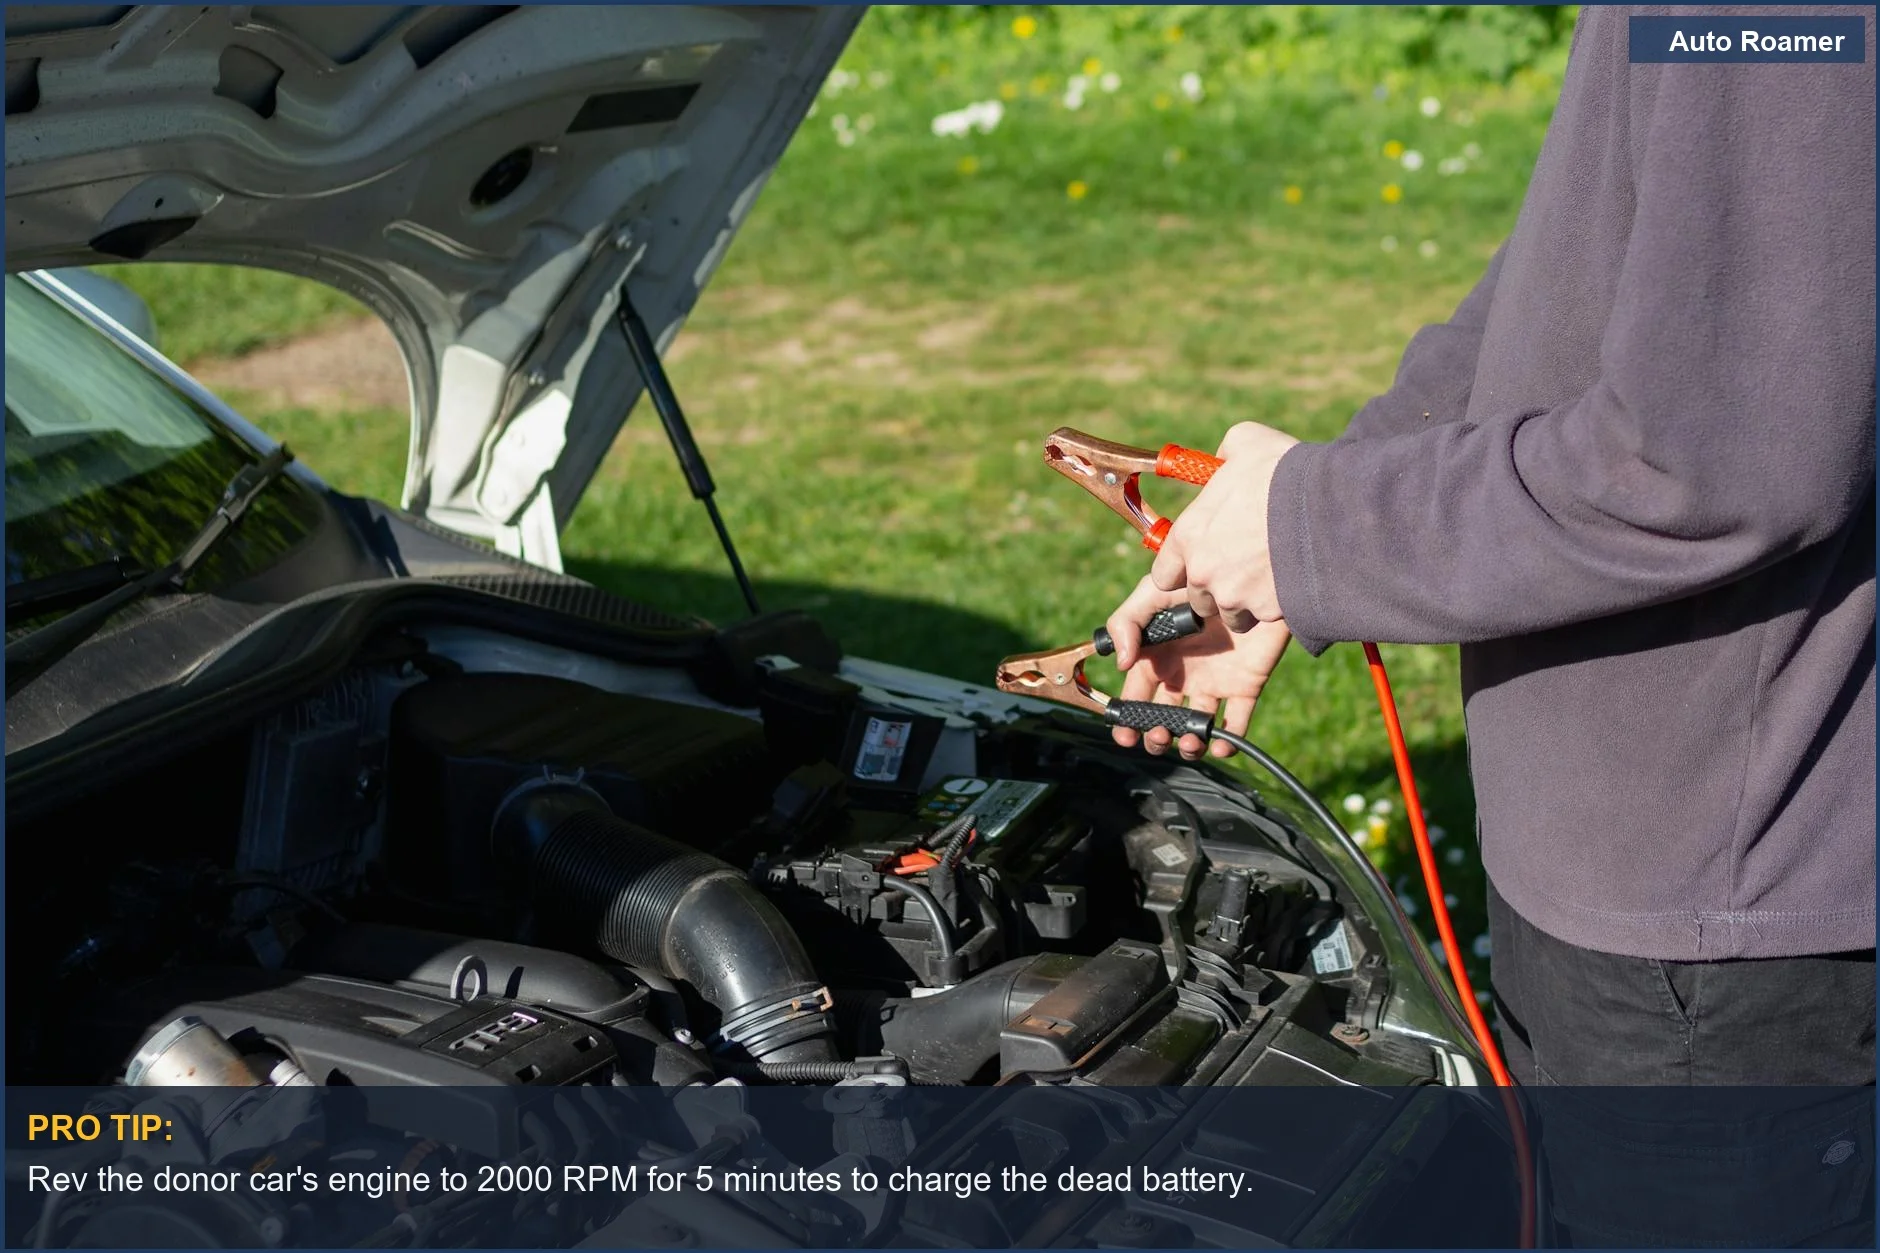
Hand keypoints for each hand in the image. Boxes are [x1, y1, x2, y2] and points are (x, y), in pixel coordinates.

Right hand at [1105, 575, 1292, 760]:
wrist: (1250, 573)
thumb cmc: (1197, 577)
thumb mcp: (1153, 593)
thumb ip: (1125, 623)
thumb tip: (1122, 664)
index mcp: (1158, 658)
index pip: (1136, 697)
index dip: (1128, 720)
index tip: (1125, 735)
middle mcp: (1183, 675)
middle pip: (1163, 719)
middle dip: (1156, 737)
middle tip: (1160, 735)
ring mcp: (1214, 682)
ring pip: (1196, 727)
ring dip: (1189, 744)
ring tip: (1190, 740)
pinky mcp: (1245, 685)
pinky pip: (1237, 721)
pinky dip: (1228, 741)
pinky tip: (1220, 743)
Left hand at [1151, 422, 1300, 631]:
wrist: (1332, 505)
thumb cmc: (1285, 470)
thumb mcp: (1245, 442)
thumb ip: (1223, 457)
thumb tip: (1222, 463)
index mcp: (1189, 534)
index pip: (1164, 574)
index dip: (1182, 569)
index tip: (1200, 560)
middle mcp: (1204, 572)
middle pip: (1198, 598)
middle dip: (1216, 586)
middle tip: (1241, 566)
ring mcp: (1235, 596)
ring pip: (1231, 614)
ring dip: (1243, 601)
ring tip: (1267, 576)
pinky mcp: (1267, 612)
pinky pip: (1264, 617)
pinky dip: (1273, 605)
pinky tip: (1289, 581)